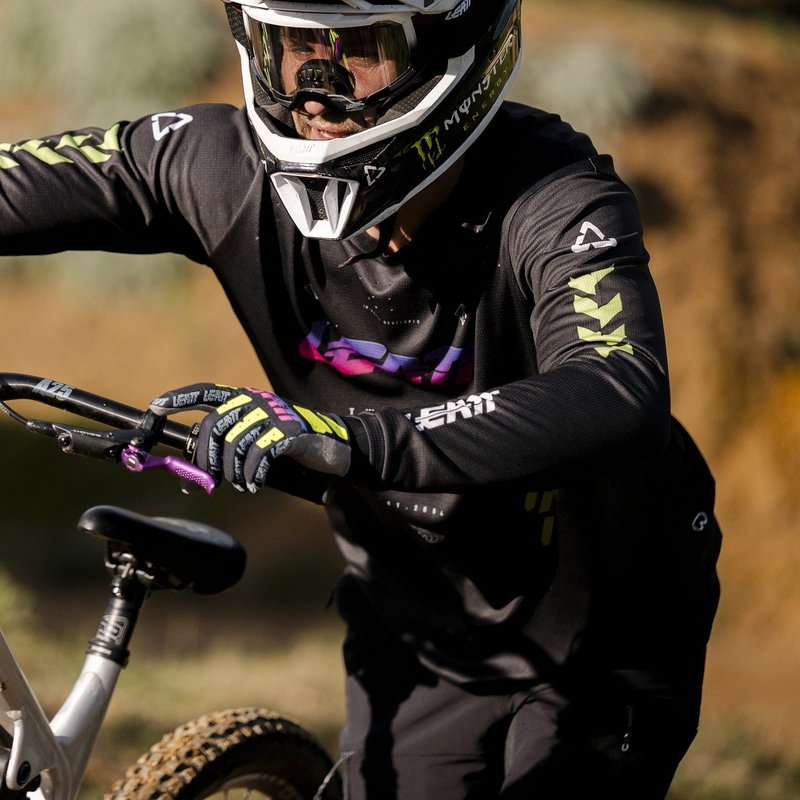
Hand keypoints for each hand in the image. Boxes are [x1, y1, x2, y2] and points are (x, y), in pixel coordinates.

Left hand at [149, 383, 350, 493]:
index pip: (206, 392)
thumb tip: (192, 477)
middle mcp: (255, 400)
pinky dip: (252, 475)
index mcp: (244, 398)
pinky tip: (255, 485)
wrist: (335, 444)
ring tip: (241, 486)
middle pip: (213, 427)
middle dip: (203, 461)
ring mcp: (273, 414)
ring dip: (232, 474)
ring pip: (233, 445)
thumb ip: (228, 449)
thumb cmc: (291, 446)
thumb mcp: (257, 441)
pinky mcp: (289, 431)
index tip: (155, 408)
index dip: (179, 398)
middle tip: (205, 485)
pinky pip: (259, 453)